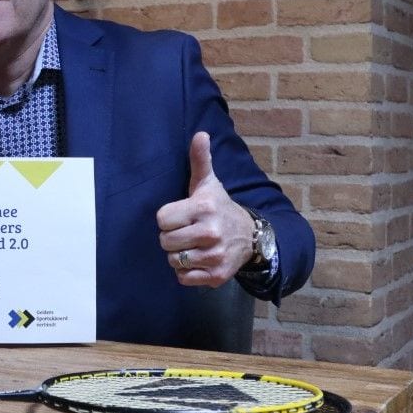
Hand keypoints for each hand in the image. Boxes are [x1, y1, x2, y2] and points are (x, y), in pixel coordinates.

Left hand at [155, 132, 254, 287]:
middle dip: (172, 237)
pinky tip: (198, 259)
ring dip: (178, 255)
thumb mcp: (208, 183)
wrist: (251, 237)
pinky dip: (186, 272)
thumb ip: (200, 160)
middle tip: (186, 231)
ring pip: (173, 260)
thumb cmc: (220, 207)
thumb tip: (200, 134)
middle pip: (164, 241)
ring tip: (193, 245)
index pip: (162, 219)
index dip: (168, 218)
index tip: (181, 215)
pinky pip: (183, 278)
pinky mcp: (217, 276)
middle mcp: (210, 233)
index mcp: (203, 208)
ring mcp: (214, 256)